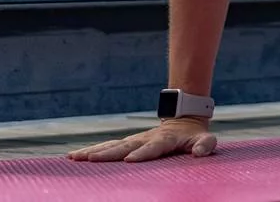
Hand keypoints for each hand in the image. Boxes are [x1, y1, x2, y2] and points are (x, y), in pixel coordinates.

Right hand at [67, 117, 216, 162]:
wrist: (184, 119)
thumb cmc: (194, 135)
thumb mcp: (205, 139)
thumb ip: (204, 145)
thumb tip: (199, 152)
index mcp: (164, 140)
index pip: (152, 148)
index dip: (142, 153)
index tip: (130, 159)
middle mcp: (145, 138)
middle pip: (124, 146)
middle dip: (108, 153)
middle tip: (90, 159)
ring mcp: (134, 140)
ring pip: (111, 145)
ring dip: (93, 151)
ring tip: (75, 157)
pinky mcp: (127, 143)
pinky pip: (107, 146)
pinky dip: (91, 150)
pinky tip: (75, 156)